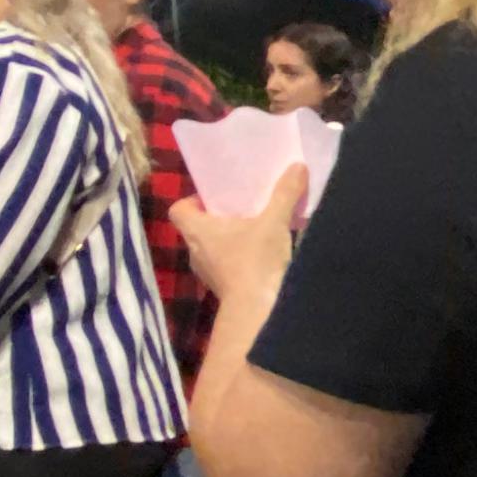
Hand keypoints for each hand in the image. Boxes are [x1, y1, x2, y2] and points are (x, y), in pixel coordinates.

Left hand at [170, 163, 305, 311]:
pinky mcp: (223, 289)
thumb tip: (297, 166)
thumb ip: (284, 193)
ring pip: (211, 249)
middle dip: (217, 219)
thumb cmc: (255, 260)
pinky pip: (224, 267)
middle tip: (241, 210)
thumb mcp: (274, 222)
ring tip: (254, 232)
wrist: (258, 310)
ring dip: (228, 241)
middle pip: (197, 228)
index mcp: (197, 230)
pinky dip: (238, 260)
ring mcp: (207, 273)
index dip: (193, 201)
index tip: (216, 198)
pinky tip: (261, 256)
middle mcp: (195, 251)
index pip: (178, 210)